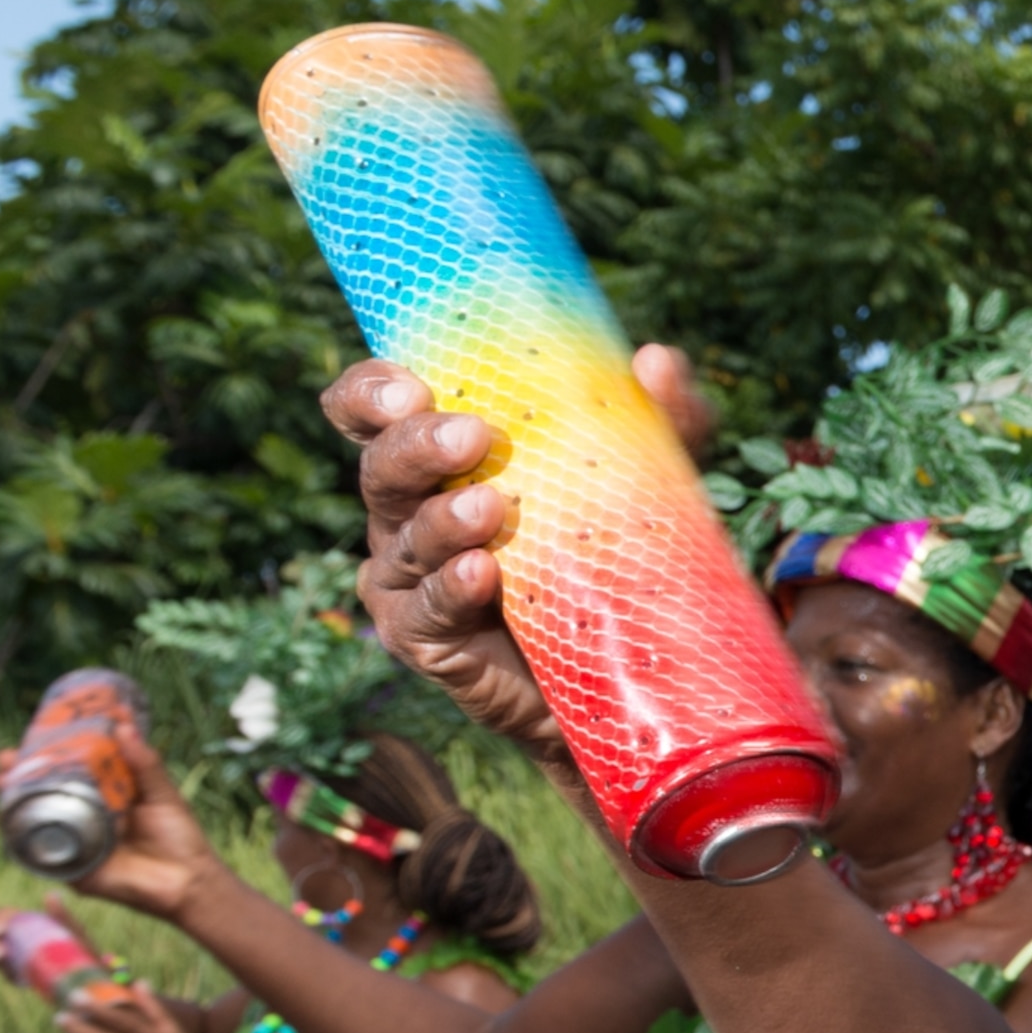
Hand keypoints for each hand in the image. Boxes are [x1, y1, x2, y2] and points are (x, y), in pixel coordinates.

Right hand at [16, 713, 227, 923]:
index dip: (43, 758)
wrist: (187, 881)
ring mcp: (75, 842)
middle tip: (5, 761)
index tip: (28, 740)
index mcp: (103, 796)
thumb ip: (144, 764)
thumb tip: (124, 727)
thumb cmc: (178, 837)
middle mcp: (84, 817)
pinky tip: (9, 821)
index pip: (67, 772)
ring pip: (34, 820)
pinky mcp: (73, 868)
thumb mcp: (161, 794)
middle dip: (16, 776)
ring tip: (1, 783)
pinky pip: (40, 855)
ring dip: (12, 802)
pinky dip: (22, 839)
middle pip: (42, 794)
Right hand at [329, 343, 713, 758]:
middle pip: (381, 468)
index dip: (371, 391)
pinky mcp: (426, 640)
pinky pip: (426, 612)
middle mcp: (408, 511)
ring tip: (489, 506)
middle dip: (416, 446)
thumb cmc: (613, 551)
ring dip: (441, 519)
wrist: (615, 671)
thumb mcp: (649, 478)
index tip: (410, 385)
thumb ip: (660, 419)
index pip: (373, 411)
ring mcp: (409, 578)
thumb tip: (658, 361)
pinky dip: (451, 589)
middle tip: (471, 435)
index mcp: (438, 459)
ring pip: (404, 539)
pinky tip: (482, 573)